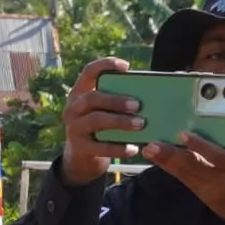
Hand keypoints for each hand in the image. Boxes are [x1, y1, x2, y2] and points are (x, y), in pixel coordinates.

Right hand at [56, 57, 139, 185]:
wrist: (83, 158)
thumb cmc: (101, 127)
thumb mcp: (103, 110)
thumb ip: (117, 99)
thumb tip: (150, 93)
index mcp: (80, 93)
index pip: (88, 72)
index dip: (105, 65)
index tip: (126, 66)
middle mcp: (74, 108)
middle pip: (93, 98)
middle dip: (116, 100)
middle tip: (138, 105)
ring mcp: (74, 128)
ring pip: (96, 120)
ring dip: (120, 121)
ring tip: (140, 124)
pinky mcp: (80, 148)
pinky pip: (100, 147)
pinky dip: (119, 148)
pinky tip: (134, 148)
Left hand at [152, 128, 224, 224]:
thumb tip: (222, 122)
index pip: (217, 155)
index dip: (199, 145)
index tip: (182, 134)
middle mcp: (221, 178)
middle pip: (193, 166)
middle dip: (171, 155)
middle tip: (151, 145)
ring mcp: (209, 189)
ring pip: (184, 175)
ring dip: (165, 162)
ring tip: (148, 151)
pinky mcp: (202, 195)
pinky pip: (184, 180)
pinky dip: (171, 169)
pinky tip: (158, 160)